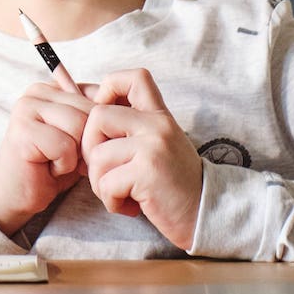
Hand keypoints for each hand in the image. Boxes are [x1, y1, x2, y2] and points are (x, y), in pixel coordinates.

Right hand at [0, 72, 93, 237]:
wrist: (18, 194)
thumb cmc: (52, 165)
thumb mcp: (79, 136)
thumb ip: (93, 116)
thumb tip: (125, 104)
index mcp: (50, 88)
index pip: (95, 95)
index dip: (97, 128)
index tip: (80, 145)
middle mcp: (36, 92)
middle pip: (89, 111)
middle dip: (87, 142)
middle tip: (70, 158)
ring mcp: (25, 109)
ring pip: (78, 126)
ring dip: (76, 154)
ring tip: (58, 161)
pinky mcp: (22, 131)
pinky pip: (64, 146)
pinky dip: (63, 165)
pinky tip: (48, 168)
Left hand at [79, 68, 202, 249]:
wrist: (207, 216)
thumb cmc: (174, 187)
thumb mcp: (158, 148)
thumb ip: (132, 132)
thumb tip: (86, 125)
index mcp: (160, 117)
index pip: (134, 77)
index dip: (108, 89)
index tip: (104, 120)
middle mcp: (158, 125)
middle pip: (97, 116)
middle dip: (89, 149)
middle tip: (104, 172)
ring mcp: (153, 147)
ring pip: (96, 155)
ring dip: (99, 183)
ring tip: (119, 194)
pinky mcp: (148, 172)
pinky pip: (106, 183)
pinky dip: (111, 201)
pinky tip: (130, 206)